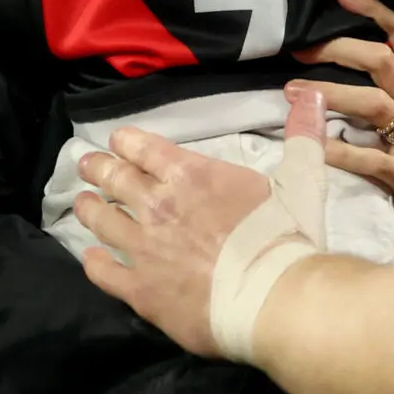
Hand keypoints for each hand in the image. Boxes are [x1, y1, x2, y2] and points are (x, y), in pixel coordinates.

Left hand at [73, 92, 317, 356]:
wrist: (274, 298)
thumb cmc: (286, 237)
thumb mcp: (300, 179)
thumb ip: (302, 136)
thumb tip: (312, 94)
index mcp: (192, 175)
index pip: (144, 148)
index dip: (126, 142)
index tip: (117, 141)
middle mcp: (158, 206)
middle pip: (115, 179)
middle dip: (98, 168)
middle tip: (87, 164)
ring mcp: (143, 249)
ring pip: (102, 221)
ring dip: (89, 208)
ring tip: (80, 203)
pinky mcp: (139, 290)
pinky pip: (103, 272)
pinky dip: (93, 262)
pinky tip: (89, 258)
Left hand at [291, 0, 393, 249]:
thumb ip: (392, 92)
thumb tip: (339, 67)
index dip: (375, 11)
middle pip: (383, 62)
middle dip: (338, 50)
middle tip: (299, 51)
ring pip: (375, 104)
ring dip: (331, 94)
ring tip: (293, 94)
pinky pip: (370, 160)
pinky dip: (338, 151)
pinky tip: (312, 147)